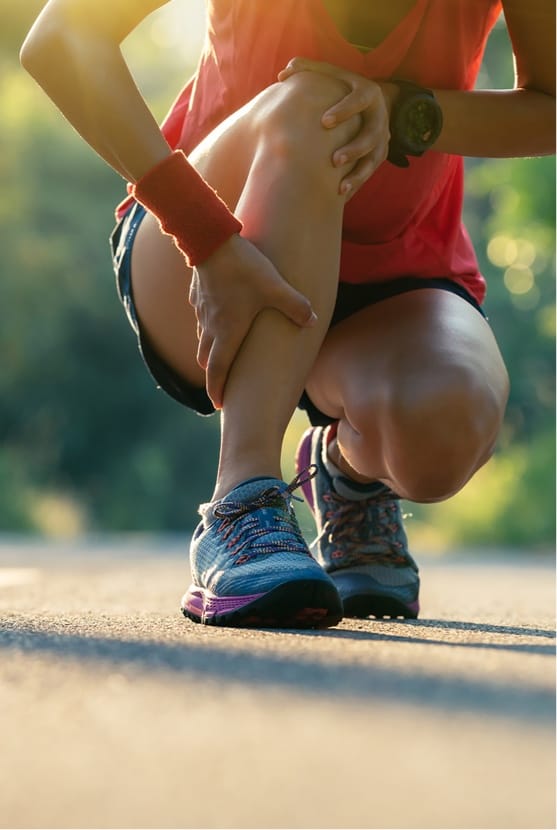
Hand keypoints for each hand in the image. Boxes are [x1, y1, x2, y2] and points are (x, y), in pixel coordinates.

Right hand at [190, 234, 316, 408]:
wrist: (209, 239)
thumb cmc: (243, 267)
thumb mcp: (275, 287)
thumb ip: (295, 306)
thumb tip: (313, 321)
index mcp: (228, 332)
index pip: (218, 371)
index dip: (218, 390)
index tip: (219, 405)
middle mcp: (211, 327)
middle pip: (208, 360)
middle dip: (215, 374)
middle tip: (223, 385)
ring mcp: (202, 311)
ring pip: (203, 339)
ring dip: (211, 351)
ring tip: (222, 355)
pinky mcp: (198, 295)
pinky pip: (202, 318)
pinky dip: (209, 326)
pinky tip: (219, 318)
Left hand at [278, 58, 395, 197]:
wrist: (373, 101)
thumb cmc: (343, 87)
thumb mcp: (331, 74)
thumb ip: (308, 69)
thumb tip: (282, 73)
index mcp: (367, 93)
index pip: (359, 100)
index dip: (344, 110)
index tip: (324, 122)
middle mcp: (379, 116)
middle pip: (372, 134)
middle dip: (355, 148)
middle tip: (334, 160)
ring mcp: (382, 138)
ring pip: (374, 159)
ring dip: (358, 173)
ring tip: (340, 187)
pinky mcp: (379, 155)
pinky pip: (369, 173)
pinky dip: (356, 184)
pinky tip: (341, 196)